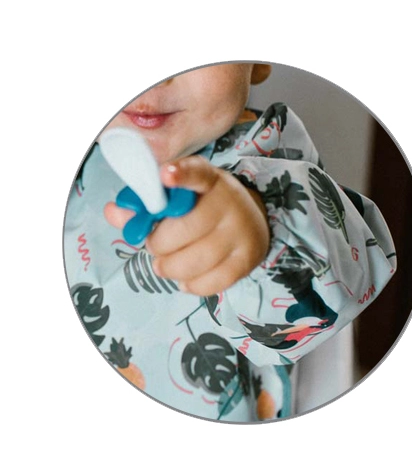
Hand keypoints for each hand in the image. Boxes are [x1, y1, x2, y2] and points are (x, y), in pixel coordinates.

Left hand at [104, 156, 269, 295]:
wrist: (252, 224)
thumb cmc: (206, 209)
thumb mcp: (182, 198)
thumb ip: (146, 205)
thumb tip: (113, 212)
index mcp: (210, 181)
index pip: (198, 173)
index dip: (181, 175)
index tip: (164, 175)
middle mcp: (229, 204)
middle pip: (185, 229)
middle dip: (159, 244)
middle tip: (154, 245)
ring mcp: (240, 233)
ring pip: (195, 261)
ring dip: (170, 268)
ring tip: (164, 265)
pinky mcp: (246, 260)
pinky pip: (210, 282)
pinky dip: (190, 285)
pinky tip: (185, 278)